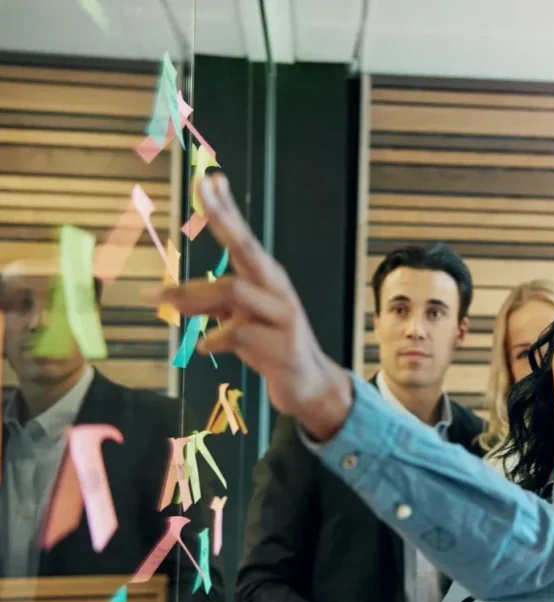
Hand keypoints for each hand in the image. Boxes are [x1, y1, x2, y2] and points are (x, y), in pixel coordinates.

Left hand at [158, 175, 352, 438]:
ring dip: (191, 293)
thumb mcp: (239, 322)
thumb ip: (214, 305)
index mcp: (267, 280)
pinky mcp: (280, 346)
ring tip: (157, 298)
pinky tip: (205, 347)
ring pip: (232, 290)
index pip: (243, 238)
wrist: (311, 386)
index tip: (209, 179)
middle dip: (224, 217)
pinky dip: (214, 338)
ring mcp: (283, 316)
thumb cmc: (273, 348)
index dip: (226, 209)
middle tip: (202, 189)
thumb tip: (176, 295)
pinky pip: (236, 333)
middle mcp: (277, 290)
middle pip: (247, 247)